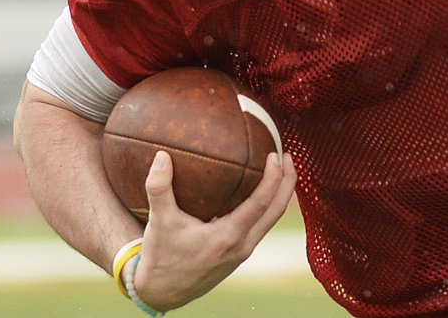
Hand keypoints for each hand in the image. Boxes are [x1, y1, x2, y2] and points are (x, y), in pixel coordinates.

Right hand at [133, 150, 296, 310]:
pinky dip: (268, 205)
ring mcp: (243, 251)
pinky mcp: (239, 253)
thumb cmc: (161, 257)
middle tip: (288, 155)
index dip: (273, 177)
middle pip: (277, 211)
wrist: (162, 292)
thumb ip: (158, 188)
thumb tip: (161, 156)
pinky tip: (260, 190)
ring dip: (281, 193)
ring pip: (272, 219)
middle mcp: (242, 245)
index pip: (261, 203)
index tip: (276, 154)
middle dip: (288, 182)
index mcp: (228, 237)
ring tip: (281, 168)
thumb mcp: (159, 222)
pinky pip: (262, 225)